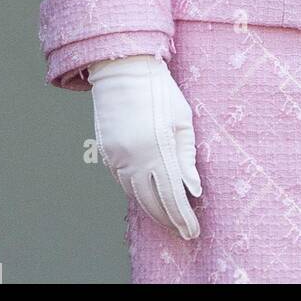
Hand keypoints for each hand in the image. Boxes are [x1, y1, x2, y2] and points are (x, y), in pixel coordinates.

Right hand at [87, 54, 201, 239]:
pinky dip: (137, 193)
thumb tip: (193, 189)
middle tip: (183, 230)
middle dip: (168, 220)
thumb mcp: (182, 120)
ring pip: (135, 195)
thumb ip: (187, 157)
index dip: (182, 217)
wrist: (124, 70)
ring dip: (152, 210)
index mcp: (157, 148)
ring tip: (169, 219)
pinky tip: (148, 198)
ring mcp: (117, 157)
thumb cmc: (160, 90)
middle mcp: (134, 158)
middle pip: (152, 202)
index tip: (193, 230)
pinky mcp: (106, 153)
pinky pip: (123, 182)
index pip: (172, 195)